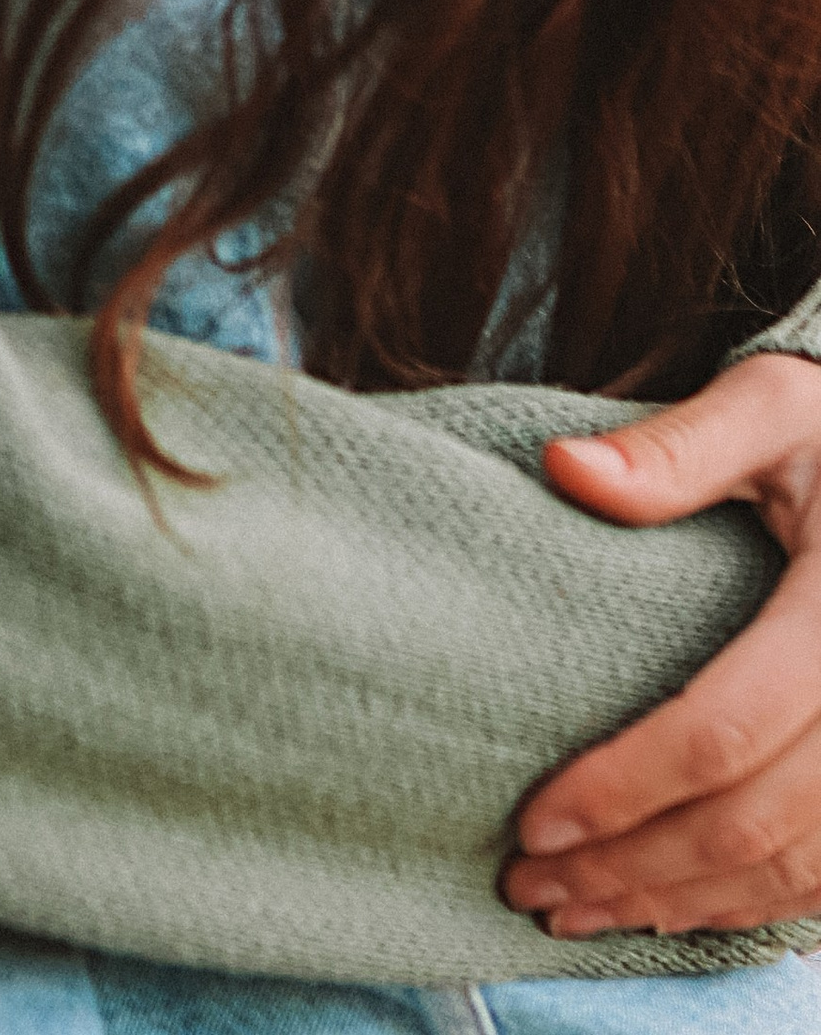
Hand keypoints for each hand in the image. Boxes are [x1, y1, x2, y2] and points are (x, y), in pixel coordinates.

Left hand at [506, 352, 820, 935]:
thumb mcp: (773, 410)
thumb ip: (678, 448)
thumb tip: (563, 470)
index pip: (725, 730)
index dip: (626, 787)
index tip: (533, 821)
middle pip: (752, 823)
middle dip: (632, 867)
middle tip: (527, 883)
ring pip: (794, 871)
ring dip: (681, 904)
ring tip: (575, 910)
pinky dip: (751, 908)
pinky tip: (675, 909)